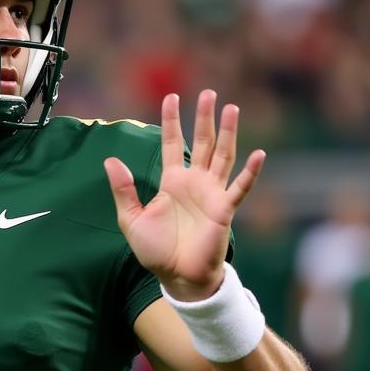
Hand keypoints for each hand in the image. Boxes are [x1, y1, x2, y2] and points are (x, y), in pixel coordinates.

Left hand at [103, 90, 264, 300]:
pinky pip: (240, 188)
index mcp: (172, 182)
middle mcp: (194, 183)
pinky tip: (259, 154)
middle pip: (203, 142)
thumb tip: (110, 161)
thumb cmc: (156, 250)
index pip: (173, 144)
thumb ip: (123, 190)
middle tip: (208, 93)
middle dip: (204, 118)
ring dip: (228, 133)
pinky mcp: (224, 210)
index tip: (171, 97)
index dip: (172, 122)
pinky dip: (250, 172)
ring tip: (232, 108)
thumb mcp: (132, 219)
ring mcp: (212, 194)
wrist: (177, 276)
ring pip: (223, 156)